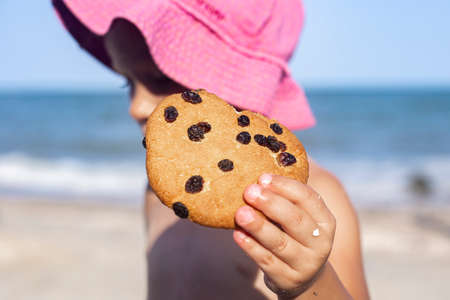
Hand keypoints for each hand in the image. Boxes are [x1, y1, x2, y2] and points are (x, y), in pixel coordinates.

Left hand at [233, 174, 335, 298]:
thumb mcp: (302, 215)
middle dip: (271, 204)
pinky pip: (267, 262)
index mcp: (325, 220)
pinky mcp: (288, 280)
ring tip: (240, 213)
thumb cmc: (295, 234)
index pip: (308, 198)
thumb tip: (276, 149)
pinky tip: (237, 235)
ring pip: (280, 242)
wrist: (303, 276)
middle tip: (249, 191)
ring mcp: (305, 263)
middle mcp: (320, 242)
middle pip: (295, 220)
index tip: (262, 177)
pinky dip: (252, 247)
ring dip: (259, 226)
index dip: (285, 186)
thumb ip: (290, 193)